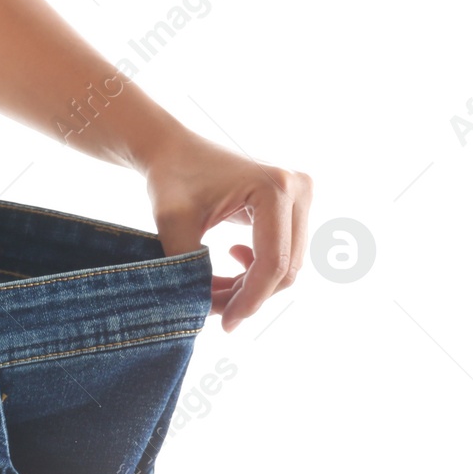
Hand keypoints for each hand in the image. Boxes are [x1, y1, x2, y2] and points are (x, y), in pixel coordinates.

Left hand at [138, 127, 312, 331]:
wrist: (172, 148)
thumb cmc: (170, 179)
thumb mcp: (174, 226)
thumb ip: (193, 270)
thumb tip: (211, 313)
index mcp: (274, 188)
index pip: (273, 263)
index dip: (250, 300)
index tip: (226, 325)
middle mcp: (298, 187)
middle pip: (286, 267)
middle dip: (251, 295)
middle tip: (217, 309)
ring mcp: (302, 193)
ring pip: (288, 263)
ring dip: (255, 283)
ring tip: (217, 283)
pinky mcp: (297, 201)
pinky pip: (285, 249)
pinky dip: (260, 267)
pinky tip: (233, 257)